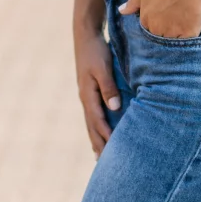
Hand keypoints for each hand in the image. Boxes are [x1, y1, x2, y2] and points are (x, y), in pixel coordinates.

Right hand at [74, 27, 120, 155]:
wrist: (86, 36)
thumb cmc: (96, 51)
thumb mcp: (103, 67)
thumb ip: (108, 87)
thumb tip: (115, 108)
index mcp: (88, 95)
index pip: (98, 121)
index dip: (106, 136)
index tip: (114, 150)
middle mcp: (85, 99)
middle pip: (92, 127)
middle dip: (99, 145)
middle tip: (105, 165)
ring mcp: (86, 96)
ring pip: (91, 123)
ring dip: (96, 140)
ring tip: (100, 157)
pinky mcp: (90, 93)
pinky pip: (93, 116)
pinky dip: (97, 128)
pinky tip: (101, 135)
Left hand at [118, 0, 200, 37]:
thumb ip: (132, 3)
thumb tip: (121, 11)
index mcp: (146, 20)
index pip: (148, 28)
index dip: (155, 21)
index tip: (163, 13)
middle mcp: (157, 30)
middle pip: (160, 35)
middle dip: (165, 29)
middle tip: (174, 14)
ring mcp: (173, 33)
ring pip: (173, 40)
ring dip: (176, 33)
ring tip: (183, 18)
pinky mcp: (189, 34)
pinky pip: (187, 40)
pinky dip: (188, 35)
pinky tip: (191, 23)